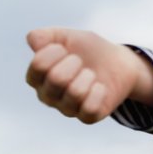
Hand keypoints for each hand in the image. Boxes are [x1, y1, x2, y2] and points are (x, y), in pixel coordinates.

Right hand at [25, 28, 152, 123]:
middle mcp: (47, 96)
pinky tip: (100, 87)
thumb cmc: (88, 50)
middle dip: (75, 62)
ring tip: (91, 74)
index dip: (56, 51)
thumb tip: (33, 39)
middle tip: (81, 61)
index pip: (39, 65)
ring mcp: (66, 109)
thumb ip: (47, 36)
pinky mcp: (87, 117)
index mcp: (37, 77)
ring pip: (75, 93)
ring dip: (88, 76)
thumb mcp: (68, 36)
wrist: (119, 63)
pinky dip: (99, 92)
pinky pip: (90, 108)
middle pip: (56, 79)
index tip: (66, 48)